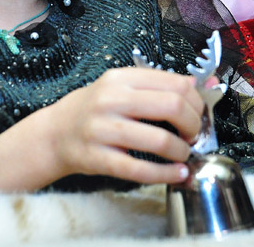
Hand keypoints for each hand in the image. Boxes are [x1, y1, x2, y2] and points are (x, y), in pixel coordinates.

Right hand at [44, 67, 205, 184]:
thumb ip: (155, 84)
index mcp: (120, 78)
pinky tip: (177, 174)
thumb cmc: (94, 110)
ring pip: (159, 140)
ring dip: (181, 151)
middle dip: (192, 125)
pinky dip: (166, 174)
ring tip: (182, 154)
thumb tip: (196, 86)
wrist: (55, 133)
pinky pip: (140, 170)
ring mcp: (102, 130)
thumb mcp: (119, 87)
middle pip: (171, 106)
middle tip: (192, 135)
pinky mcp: (98, 158)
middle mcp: (110, 100)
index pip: (174, 83)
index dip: (195, 102)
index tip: (198, 114)